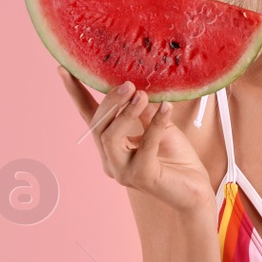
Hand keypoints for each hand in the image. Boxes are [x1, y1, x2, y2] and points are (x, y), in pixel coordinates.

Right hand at [59, 68, 213, 213]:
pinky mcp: (142, 177)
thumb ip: (144, 111)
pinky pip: (146, 146)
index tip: (65, 70)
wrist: (196, 191)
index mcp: (111, 147)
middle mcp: (111, 161)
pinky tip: (167, 107)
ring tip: (140, 94)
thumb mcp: (160, 127)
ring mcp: (123, 172)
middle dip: (109, 101)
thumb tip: (135, 86)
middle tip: (128, 83)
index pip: (90, 118)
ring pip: (110, 137)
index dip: (76, 94)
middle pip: (98, 126)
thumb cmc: (177, 160)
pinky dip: (156, 123)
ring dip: (125, 112)